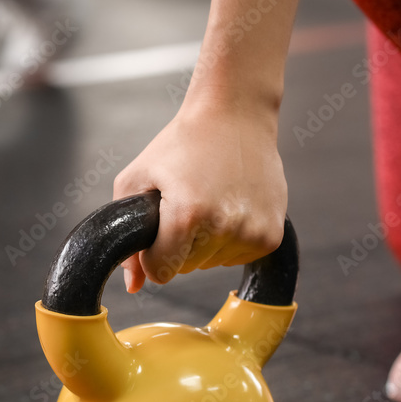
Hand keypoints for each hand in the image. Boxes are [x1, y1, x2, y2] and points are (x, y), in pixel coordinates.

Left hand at [112, 98, 287, 292]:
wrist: (235, 115)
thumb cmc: (179, 144)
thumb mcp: (136, 180)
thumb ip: (127, 239)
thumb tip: (134, 286)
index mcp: (187, 214)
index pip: (161, 272)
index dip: (152, 255)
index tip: (156, 232)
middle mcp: (225, 226)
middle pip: (186, 269)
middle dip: (177, 245)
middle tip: (183, 204)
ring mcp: (253, 232)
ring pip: (212, 264)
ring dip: (204, 242)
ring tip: (207, 200)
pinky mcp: (273, 234)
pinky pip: (238, 257)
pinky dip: (228, 240)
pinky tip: (227, 206)